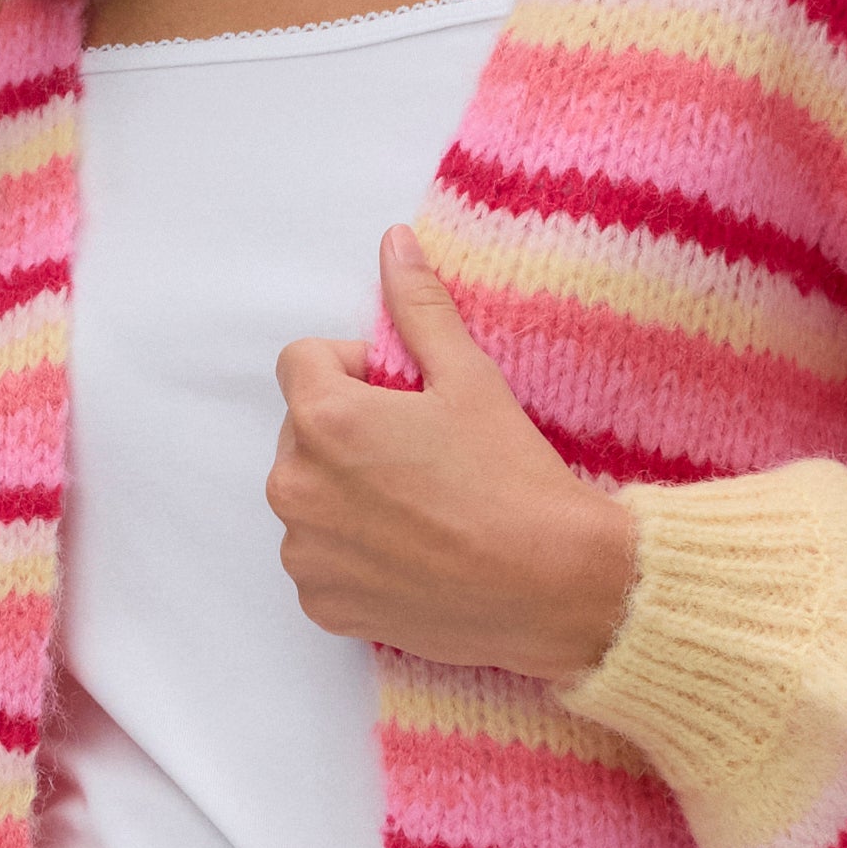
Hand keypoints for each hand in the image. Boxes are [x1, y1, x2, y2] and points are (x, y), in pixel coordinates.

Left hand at [269, 227, 641, 682]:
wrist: (552, 586)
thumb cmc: (512, 478)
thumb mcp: (469, 378)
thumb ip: (418, 308)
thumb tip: (393, 243)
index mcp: (323, 420)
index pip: (302, 362)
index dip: (356, 369)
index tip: (406, 396)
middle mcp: (295, 487)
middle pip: (302, 432)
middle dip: (347, 432)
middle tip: (421, 455)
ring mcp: (305, 553)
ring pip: (310, 497)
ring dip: (346, 493)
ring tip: (420, 507)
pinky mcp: (322, 604)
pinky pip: (322, 561)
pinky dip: (354, 555)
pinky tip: (413, 553)